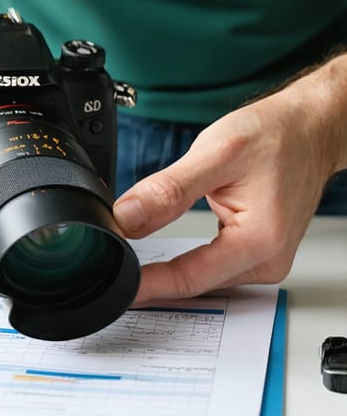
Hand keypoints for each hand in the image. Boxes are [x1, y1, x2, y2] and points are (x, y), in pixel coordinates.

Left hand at [113, 56, 346, 303]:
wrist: (309, 129)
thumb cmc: (275, 136)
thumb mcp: (214, 154)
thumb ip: (167, 191)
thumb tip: (126, 218)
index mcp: (260, 242)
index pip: (188, 279)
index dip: (145, 285)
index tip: (112, 284)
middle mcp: (266, 261)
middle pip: (193, 285)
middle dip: (149, 279)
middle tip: (107, 266)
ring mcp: (263, 261)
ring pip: (199, 279)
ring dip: (163, 272)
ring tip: (126, 260)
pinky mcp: (255, 254)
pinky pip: (209, 268)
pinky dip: (181, 263)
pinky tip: (156, 257)